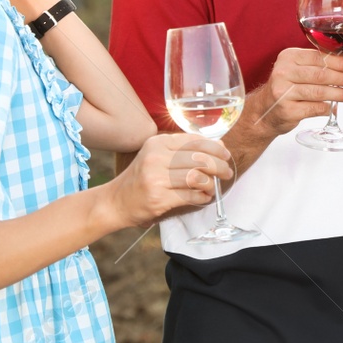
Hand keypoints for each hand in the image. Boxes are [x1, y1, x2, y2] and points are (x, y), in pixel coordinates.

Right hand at [107, 132, 231, 227]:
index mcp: (157, 143)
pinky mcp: (158, 198)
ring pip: (197, 177)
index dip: (215, 147)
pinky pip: (190, 196)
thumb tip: (218, 146)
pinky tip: (204, 197)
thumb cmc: (141, 178)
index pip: (195, 141)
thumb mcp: (156, 156)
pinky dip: (202, 197)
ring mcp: (156, 178)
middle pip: (199, 159)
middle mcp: (156, 158)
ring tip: (214, 187)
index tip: (225, 154)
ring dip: (211, 183)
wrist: (116, 201)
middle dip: (219, 166)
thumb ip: (183, 150)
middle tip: (227, 172)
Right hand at [240, 47, 342, 138]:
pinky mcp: (287, 110)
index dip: (339, 62)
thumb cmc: (284, 88)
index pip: (318, 57)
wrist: (263, 111)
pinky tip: (333, 107)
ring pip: (319, 92)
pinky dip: (327, 107)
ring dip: (339, 94)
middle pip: (320, 74)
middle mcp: (283, 73)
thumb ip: (315, 64)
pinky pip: (315, 108)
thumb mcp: (295, 68)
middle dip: (342, 78)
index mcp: (287, 57)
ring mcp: (283, 92)